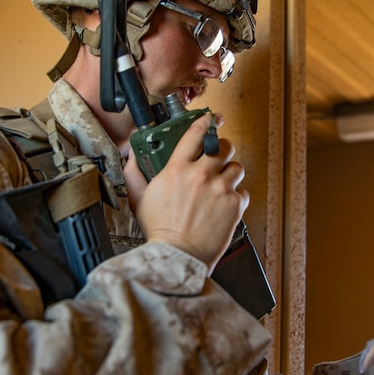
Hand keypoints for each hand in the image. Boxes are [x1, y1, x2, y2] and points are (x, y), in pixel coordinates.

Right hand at [124, 113, 248, 272]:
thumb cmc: (159, 231)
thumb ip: (134, 174)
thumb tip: (130, 157)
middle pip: (223, 146)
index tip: (210, 119)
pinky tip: (224, 204)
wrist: (178, 256)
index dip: (205, 122)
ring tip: (221, 184)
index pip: (195, 134)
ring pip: (236, 167)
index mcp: (177, 169)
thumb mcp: (139, 199)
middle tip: (218, 156)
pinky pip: (242, 192)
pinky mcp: (235, 205)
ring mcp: (220, 189)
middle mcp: (201, 175)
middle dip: (222, 149)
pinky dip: (236, 197)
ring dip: (230, 173)